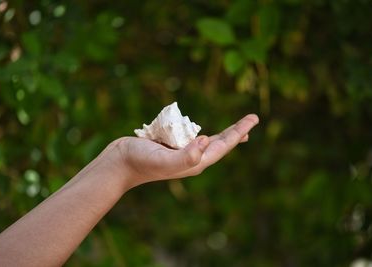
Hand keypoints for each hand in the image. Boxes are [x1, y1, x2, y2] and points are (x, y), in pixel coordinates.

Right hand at [108, 114, 258, 189]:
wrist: (118, 164)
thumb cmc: (140, 162)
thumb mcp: (163, 160)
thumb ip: (186, 156)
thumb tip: (206, 141)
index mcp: (194, 162)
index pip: (223, 146)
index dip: (239, 132)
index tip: (253, 119)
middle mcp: (191, 158)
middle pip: (220, 144)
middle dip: (236, 132)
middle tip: (251, 120)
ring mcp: (181, 152)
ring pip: (209, 141)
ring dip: (223, 134)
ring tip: (236, 130)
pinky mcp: (171, 146)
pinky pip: (192, 136)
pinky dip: (204, 132)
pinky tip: (205, 132)